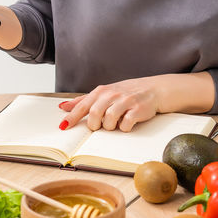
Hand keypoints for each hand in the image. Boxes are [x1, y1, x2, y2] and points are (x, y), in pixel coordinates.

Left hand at [58, 73, 215, 131]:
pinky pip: (125, 125)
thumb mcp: (104, 93)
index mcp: (102, 91)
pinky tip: (128, 123)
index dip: (72, 117)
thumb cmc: (127, 93)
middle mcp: (112, 95)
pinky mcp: (137, 110)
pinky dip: (124, 128)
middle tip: (100, 126)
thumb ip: (84, 100)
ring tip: (116, 123)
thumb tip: (63, 107)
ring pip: (109, 122)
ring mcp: (125, 102)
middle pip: (94, 116)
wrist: (154, 89)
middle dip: (95, 126)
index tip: (63, 127)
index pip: (82, 105)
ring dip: (110, 127)